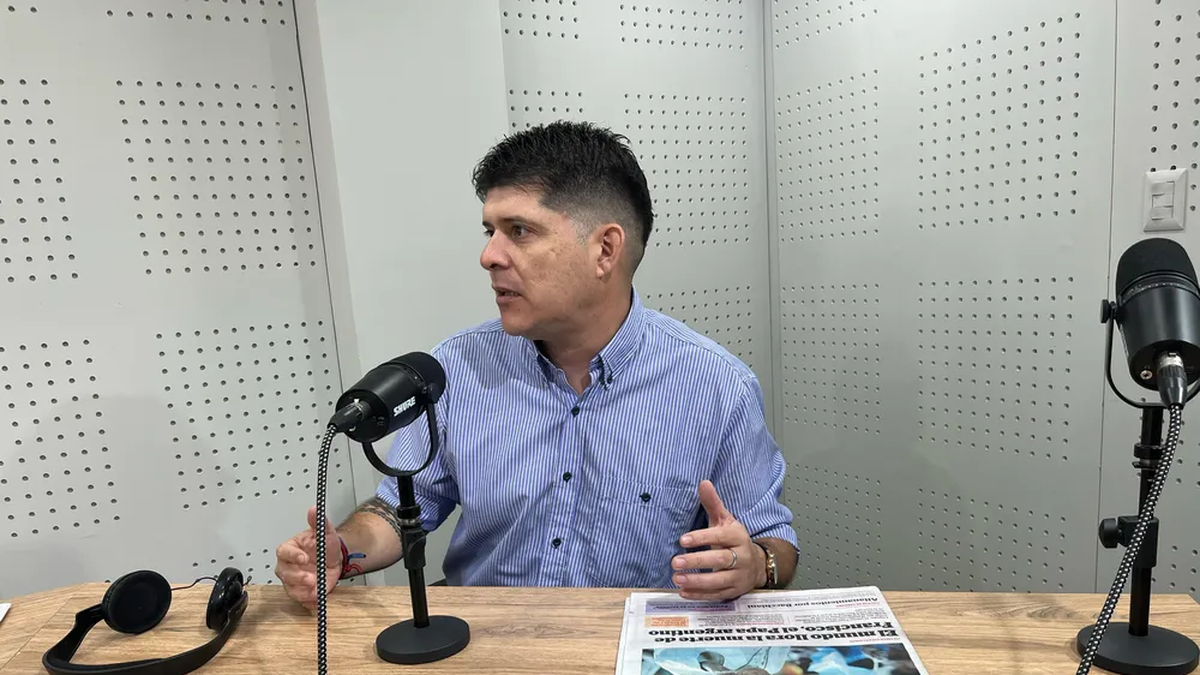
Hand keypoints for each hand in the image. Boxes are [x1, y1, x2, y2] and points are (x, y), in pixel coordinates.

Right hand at [274, 505, 342, 609]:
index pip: (284, 552)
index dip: (292, 556)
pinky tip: (318, 600)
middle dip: (297, 577)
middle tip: (311, 579)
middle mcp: (288, 566)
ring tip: (317, 590)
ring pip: (291, 589)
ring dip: (303, 592)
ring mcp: (293, 580)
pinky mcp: (301, 592)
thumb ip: (319, 522)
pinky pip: (301, 600)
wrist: (335, 560)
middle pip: (284, 573)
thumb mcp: (325, 532)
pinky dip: (309, 602)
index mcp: (290, 549)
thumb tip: (314, 509)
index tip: (304, 558)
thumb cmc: (325, 546)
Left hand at [670, 480, 764, 600]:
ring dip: (697, 581)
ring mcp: (739, 575)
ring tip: (677, 579)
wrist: (756, 564)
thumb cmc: (734, 540)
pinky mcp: (735, 591)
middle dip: (697, 561)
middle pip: (720, 559)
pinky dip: (700, 595)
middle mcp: (742, 556)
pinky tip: (684, 592)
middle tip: (675, 562)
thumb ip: (713, 504)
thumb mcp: (725, 520)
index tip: (682, 540)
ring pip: (719, 580)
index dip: (702, 538)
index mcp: (738, 536)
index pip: (720, 536)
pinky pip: (717, 594)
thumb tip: (703, 482)